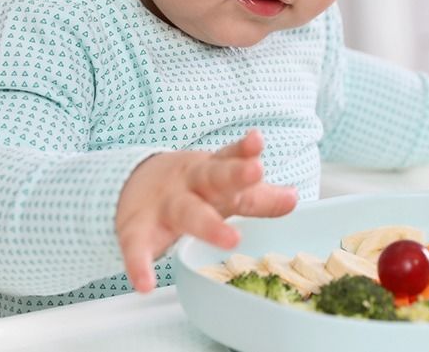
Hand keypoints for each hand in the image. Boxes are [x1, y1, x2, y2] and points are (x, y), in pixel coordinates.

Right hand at [115, 129, 297, 291]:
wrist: (134, 182)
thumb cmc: (194, 188)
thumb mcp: (224, 187)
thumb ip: (258, 196)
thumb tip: (294, 197)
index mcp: (213, 173)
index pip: (232, 160)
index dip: (247, 154)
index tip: (259, 145)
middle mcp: (191, 185)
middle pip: (214, 177)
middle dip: (235, 175)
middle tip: (256, 171)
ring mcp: (165, 206)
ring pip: (187, 212)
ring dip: (208, 225)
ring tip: (231, 239)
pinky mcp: (137, 229)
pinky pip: (136, 248)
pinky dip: (139, 265)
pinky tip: (145, 283)